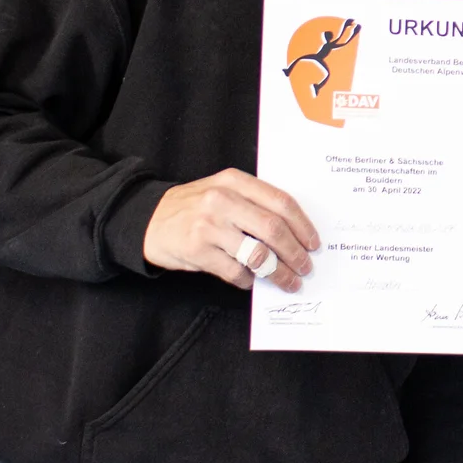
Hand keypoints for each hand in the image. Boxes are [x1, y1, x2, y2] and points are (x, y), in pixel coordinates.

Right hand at [142, 169, 318, 289]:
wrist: (149, 220)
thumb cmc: (194, 207)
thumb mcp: (223, 191)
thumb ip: (254, 203)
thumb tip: (294, 233)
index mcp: (234, 181)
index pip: (280, 202)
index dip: (303, 225)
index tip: (314, 243)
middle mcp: (222, 200)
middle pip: (274, 229)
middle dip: (295, 252)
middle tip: (305, 267)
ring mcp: (209, 226)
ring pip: (258, 254)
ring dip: (279, 272)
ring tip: (289, 281)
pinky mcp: (198, 250)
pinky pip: (235, 271)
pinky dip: (249, 280)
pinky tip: (252, 281)